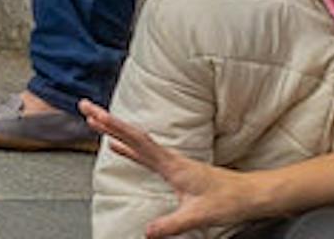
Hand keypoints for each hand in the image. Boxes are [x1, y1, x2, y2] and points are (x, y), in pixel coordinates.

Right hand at [78, 103, 260, 232]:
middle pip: (132, 134)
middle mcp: (170, 159)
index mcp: (172, 165)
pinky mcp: (176, 171)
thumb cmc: (227, 201)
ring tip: (95, 122)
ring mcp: (172, 163)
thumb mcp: (197, 216)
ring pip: (138, 142)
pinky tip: (120, 148)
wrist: (248, 195)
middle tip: (85, 108)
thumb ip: (170, 224)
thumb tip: (146, 232)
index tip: (94, 115)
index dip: (114, 127)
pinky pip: (145, 155)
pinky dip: (129, 148)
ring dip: (116, 131)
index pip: (137, 141)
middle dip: (108, 121)